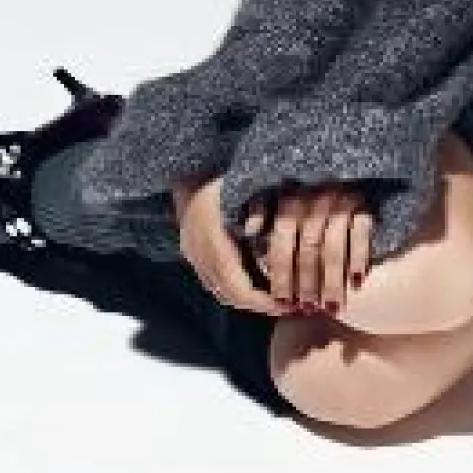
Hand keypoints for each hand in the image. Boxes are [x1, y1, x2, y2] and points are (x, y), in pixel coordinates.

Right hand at [173, 173, 288, 317]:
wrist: (186, 166)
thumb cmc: (219, 174)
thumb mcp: (244, 190)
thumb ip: (262, 214)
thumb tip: (284, 240)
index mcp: (214, 241)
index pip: (240, 287)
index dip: (263, 301)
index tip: (286, 304)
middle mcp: (200, 253)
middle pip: (229, 294)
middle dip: (257, 305)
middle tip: (285, 307)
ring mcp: (193, 252)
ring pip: (219, 289)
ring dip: (245, 299)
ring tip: (271, 298)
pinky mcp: (191, 249)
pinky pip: (211, 279)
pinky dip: (232, 288)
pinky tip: (251, 282)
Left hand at [243, 185, 372, 312]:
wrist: (345, 180)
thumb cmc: (303, 200)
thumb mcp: (276, 199)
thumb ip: (262, 212)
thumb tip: (248, 230)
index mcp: (289, 199)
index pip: (282, 242)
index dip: (281, 274)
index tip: (281, 301)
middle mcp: (315, 198)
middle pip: (309, 249)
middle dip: (307, 284)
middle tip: (307, 309)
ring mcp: (342, 202)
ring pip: (334, 248)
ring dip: (332, 281)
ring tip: (331, 307)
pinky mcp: (366, 206)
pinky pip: (362, 235)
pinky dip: (358, 259)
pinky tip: (356, 283)